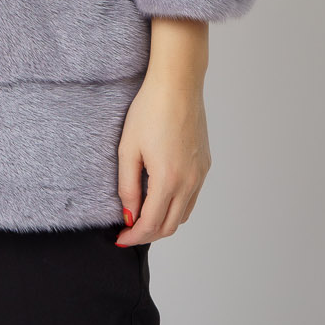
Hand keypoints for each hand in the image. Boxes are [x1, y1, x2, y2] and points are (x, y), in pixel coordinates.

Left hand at [114, 64, 211, 245]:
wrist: (177, 85)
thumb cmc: (149, 111)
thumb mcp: (128, 148)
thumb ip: (127, 186)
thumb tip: (129, 214)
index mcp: (168, 180)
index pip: (151, 224)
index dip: (133, 236)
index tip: (119, 238)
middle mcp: (189, 182)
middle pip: (169, 226)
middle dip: (147, 234)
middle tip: (128, 232)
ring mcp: (200, 175)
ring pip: (183, 214)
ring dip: (163, 222)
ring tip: (142, 216)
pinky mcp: (205, 165)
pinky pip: (192, 197)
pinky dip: (176, 206)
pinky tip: (160, 196)